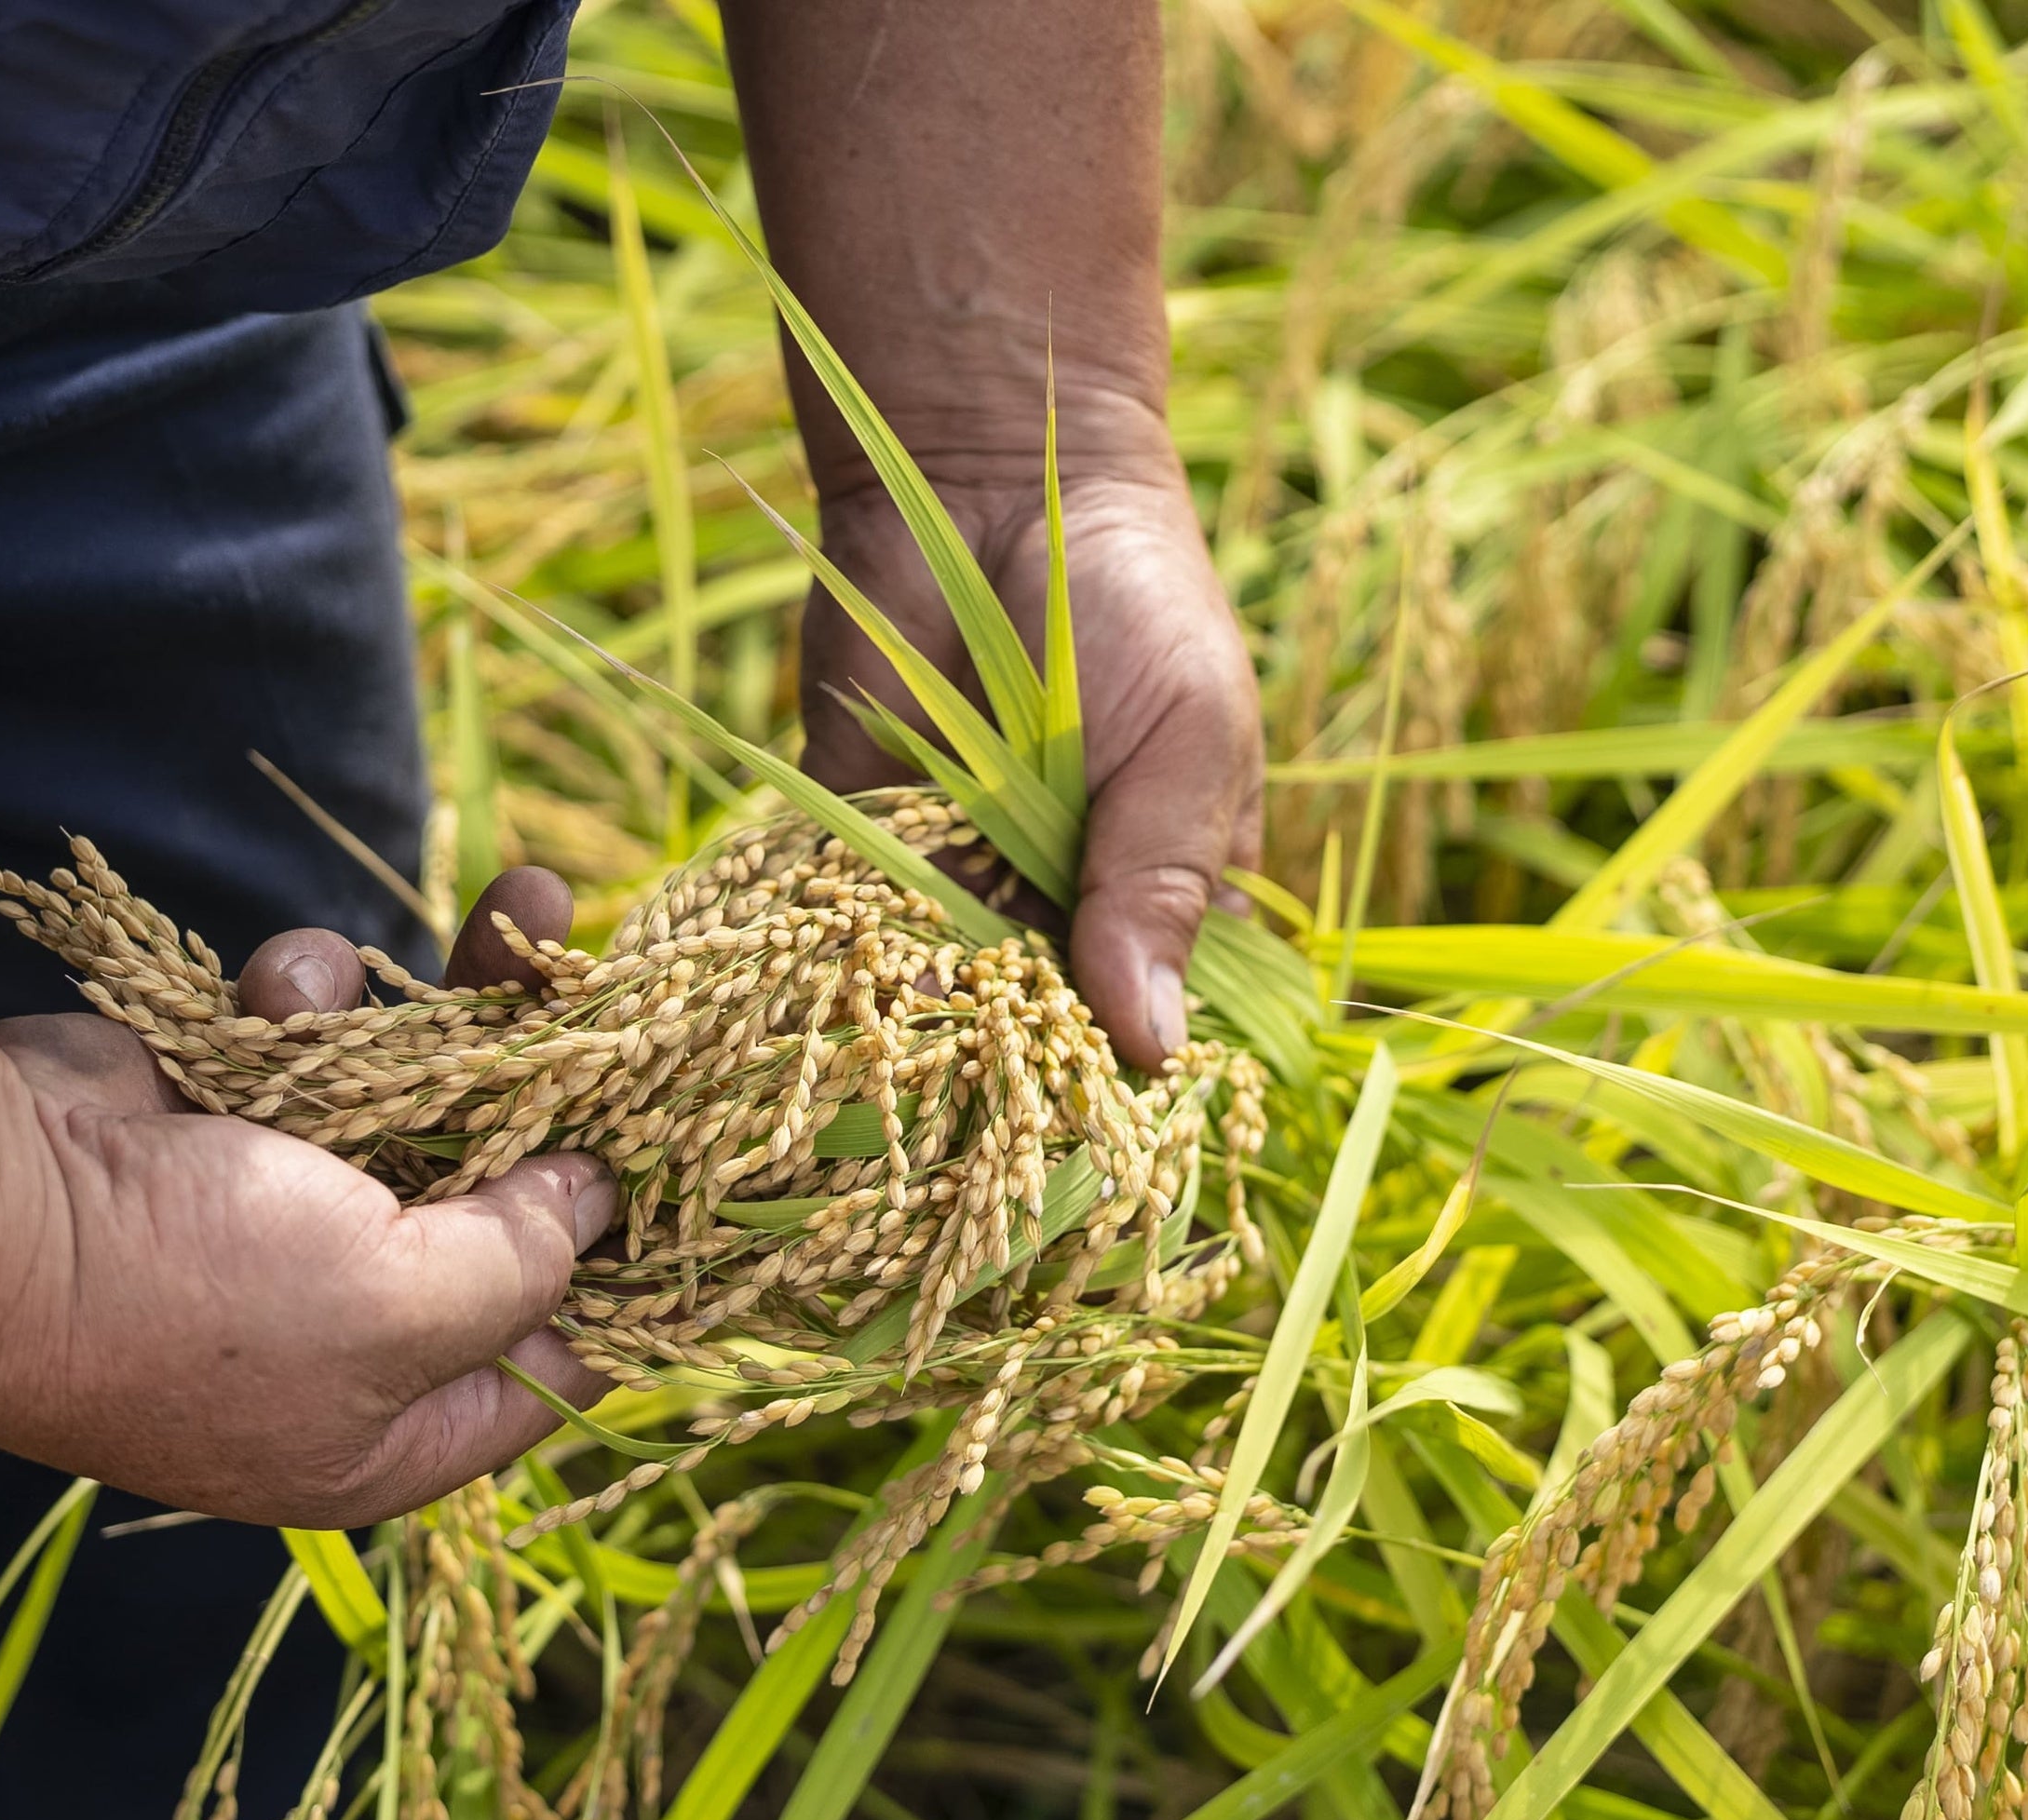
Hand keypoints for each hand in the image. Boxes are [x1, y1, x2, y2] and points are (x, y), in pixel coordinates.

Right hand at [0, 869, 612, 1527]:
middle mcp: (333, 1341)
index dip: (631, 1263)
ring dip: (450, 1015)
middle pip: (494, 1206)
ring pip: (412, 1104)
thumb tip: (598, 1201)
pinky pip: (310, 1055)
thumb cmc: (189, 1295)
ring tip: (519, 912)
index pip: (554, 1360)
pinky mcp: (210, 1128)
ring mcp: (267, 1229)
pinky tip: (289, 989)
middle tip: (628, 974)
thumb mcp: (405, 1301)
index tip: (701, 1157)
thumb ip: (523, 1259)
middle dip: (560, 1085)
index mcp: (385, 1435)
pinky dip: (309, 1008)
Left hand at [796, 447, 1260, 1072]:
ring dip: (924, 1033)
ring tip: (917, 1060)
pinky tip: (840, 1002)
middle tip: (995, 1104)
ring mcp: (958, 884)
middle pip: (1039, 1032)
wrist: (989, 483)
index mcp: (1165, 896)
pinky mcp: (859, 849)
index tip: (1107, 1127)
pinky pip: (848, 935)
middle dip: (1014, 1069)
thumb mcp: (1187, 744)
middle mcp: (1060, 911)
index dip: (1129, 1079)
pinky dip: (844, 973)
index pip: (1155, 1023)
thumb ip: (1162, 888)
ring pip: (941, 1001)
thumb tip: (1154, 1049)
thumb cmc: (1132, 606)